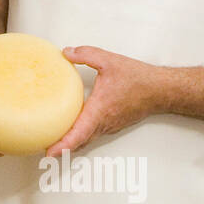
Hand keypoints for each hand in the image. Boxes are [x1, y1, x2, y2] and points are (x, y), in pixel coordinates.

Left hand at [47, 45, 167, 155]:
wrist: (161, 89)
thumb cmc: (138, 78)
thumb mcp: (109, 60)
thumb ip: (86, 54)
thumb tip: (66, 52)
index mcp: (100, 110)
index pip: (79, 133)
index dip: (63, 144)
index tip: (49, 152)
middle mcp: (104, 122)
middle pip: (79, 141)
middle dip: (60, 148)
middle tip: (42, 150)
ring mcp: (109, 125)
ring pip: (86, 139)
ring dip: (70, 144)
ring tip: (51, 144)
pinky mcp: (113, 124)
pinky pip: (93, 134)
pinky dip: (79, 137)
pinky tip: (70, 131)